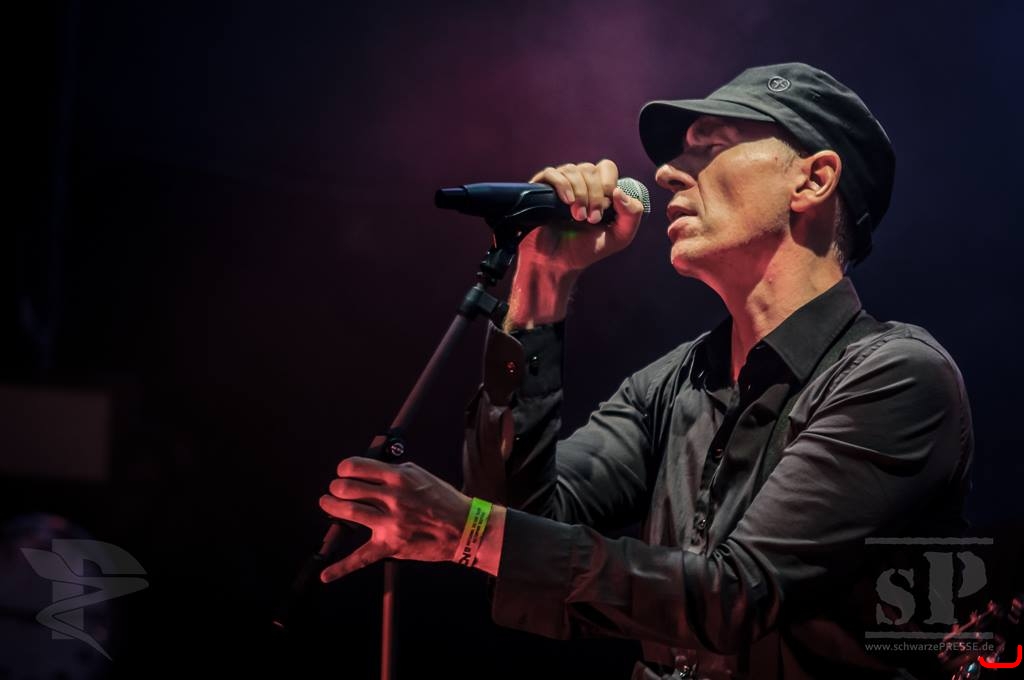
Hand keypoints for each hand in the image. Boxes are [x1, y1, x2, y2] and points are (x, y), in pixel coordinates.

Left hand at [319, 457, 469, 582]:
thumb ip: (393, 472)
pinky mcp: (391, 546)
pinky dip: (341, 568)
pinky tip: (326, 575)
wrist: (465, 528)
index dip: (344, 469)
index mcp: (399, 476)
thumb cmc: (443, 500)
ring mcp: (391, 523)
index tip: (343, 472)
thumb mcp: (420, 475)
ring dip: (332, 507)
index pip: (357, 467)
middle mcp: (393, 498)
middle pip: (347, 488)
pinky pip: (362, 558)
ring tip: (328, 504)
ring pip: (349, 512)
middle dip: (336, 487)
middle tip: (335, 490)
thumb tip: (368, 471)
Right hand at [520, 159, 643, 275]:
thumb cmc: (586, 250)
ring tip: (577, 216)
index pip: (606, 168)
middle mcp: (580, 183)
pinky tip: (566, 201)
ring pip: (572, 170)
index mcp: (598, 189)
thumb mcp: (619, 236)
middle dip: (594, 195)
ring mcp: (560, 185)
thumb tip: (619, 191)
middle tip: (590, 219)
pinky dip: (562, 185)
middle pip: (590, 169)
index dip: (607, 185)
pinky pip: (551, 173)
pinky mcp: (541, 189)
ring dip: (579, 194)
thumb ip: (632, 214)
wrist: (557, 262)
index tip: (603, 211)